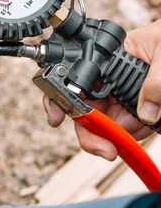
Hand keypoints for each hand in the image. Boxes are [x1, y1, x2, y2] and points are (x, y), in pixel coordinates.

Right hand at [43, 20, 160, 159]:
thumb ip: (155, 81)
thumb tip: (145, 113)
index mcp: (110, 57)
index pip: (75, 79)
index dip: (61, 100)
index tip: (57, 119)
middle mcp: (111, 79)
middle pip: (84, 110)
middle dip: (93, 133)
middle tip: (107, 150)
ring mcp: (123, 96)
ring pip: (106, 125)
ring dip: (124, 133)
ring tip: (148, 122)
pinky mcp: (138, 110)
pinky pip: (128, 129)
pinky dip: (138, 133)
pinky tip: (151, 123)